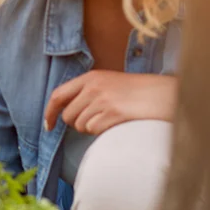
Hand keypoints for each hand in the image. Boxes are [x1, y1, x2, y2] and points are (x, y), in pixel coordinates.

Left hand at [43, 71, 177, 134]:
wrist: (162, 95)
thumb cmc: (137, 92)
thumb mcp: (109, 83)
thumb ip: (87, 92)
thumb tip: (65, 112)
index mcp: (90, 77)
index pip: (58, 95)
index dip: (49, 112)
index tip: (48, 125)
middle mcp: (93, 87)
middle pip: (68, 115)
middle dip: (76, 124)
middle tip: (96, 120)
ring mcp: (102, 100)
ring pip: (80, 125)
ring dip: (91, 127)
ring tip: (110, 118)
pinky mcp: (111, 114)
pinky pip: (94, 130)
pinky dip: (102, 131)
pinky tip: (116, 122)